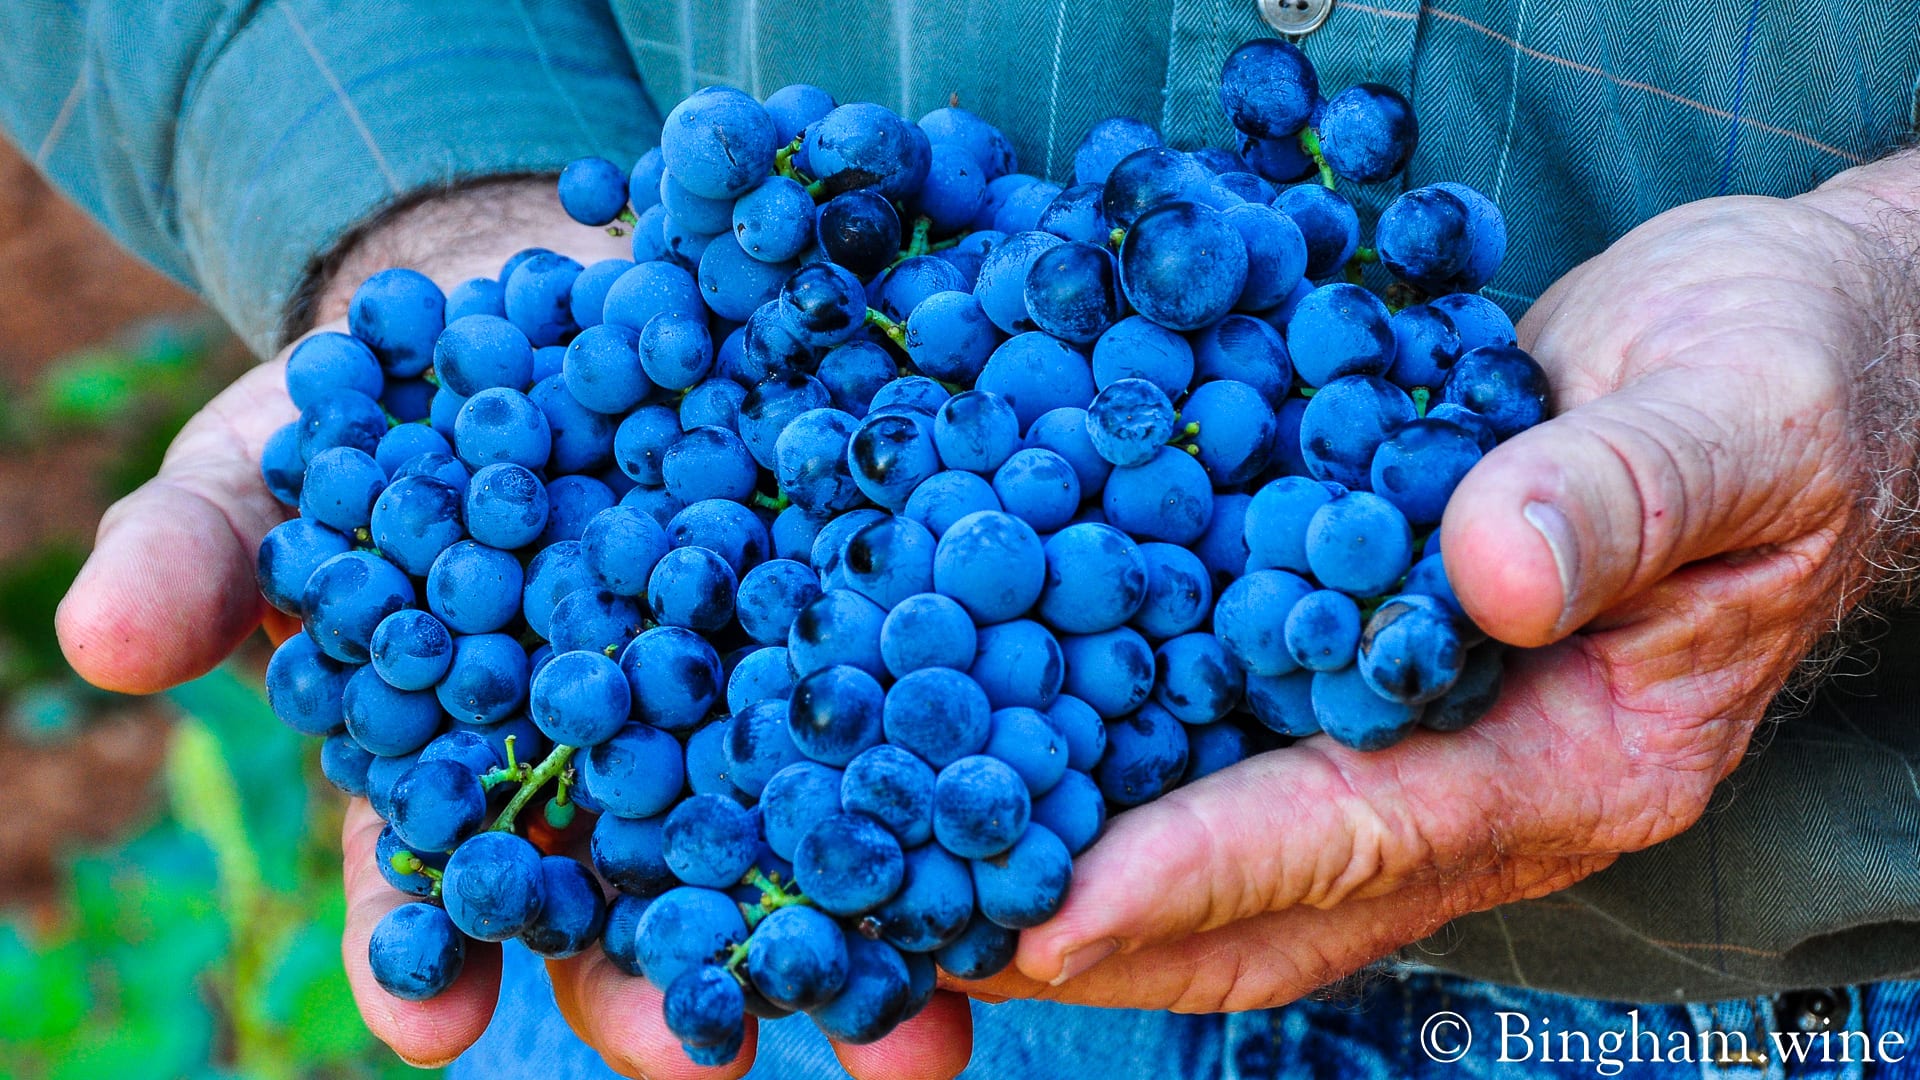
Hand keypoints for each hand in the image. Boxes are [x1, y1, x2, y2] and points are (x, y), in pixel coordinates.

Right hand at [55, 179, 975, 1078]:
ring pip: (800, 833)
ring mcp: (747, 692)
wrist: (540, 288)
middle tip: (717, 1064)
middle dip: (678, 990)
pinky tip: (1011, 822)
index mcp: (474, 769)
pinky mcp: (850, 606)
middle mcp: (623, 765)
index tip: (430, 1024)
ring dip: (858, 936)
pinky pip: (909, 684)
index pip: (442, 886)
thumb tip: (94, 639)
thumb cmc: (383, 408)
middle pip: (646, 899)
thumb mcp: (271, 465)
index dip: (425, 952)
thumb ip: (203, 555)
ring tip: (920, 1031)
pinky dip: (956, 751)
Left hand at [977, 173, 1919, 1009]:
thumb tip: (1484, 570)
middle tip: (941, 932)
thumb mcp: (1736, 416)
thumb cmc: (1782, 383)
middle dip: (1110, 931)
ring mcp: (1434, 750)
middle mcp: (1494, 788)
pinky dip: (1130, 773)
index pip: (1370, 836)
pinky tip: (1019, 744)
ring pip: (1247, 863)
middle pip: (1281, 905)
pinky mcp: (1380, 686)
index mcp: (1586, 757)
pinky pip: (1243, 760)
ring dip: (1097, 885)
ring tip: (940, 879)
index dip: (1211, 871)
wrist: (1782, 361)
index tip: (1062, 901)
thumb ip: (1622, 494)